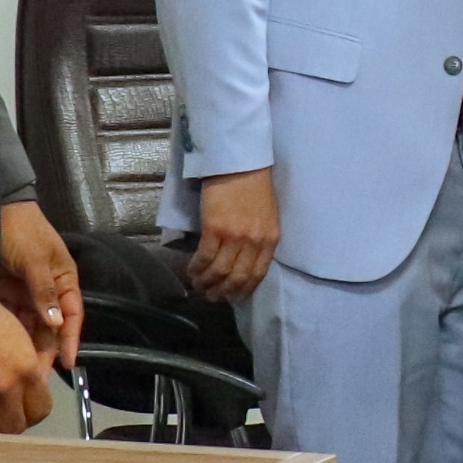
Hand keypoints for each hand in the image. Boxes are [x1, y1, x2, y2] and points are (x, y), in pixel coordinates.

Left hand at [0, 198, 80, 369]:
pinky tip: (4, 354)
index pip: (72, 316)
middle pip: (50, 327)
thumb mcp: (35, 260)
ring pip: (30, 328)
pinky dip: (9, 337)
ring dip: (26, 347)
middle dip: (45, 351)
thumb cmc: (22, 231)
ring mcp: (26, 295)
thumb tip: (55, 323)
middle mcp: (48, 292)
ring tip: (19, 371)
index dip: (70, 339)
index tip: (67, 362)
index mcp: (64, 281)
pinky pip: (11, 321)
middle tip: (36, 376)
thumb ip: (44, 291)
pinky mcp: (6, 297)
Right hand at [0, 302, 55, 432]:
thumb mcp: (21, 338)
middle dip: (11, 420)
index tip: (27, 407)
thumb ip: (31, 369)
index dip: (34, 411)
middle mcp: (1, 390)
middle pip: (13, 428)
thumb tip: (35, 389)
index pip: (40, 412)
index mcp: (26, 373)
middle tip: (5, 410)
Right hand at [188, 169, 280, 299]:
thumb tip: (244, 261)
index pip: (258, 274)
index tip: (232, 298)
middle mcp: (254, 242)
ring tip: (198, 286)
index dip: (243, 290)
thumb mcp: (267, 217)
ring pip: (219, 271)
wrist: (240, 165)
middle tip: (211, 297)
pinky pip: (205, 257)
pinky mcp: (214, 229)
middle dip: (223, 292)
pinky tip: (191, 271)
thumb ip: (260, 239)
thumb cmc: (254, 188)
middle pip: (237, 278)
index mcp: (270, 239)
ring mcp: (234, 236)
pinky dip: (197, 268)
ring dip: (206, 283)